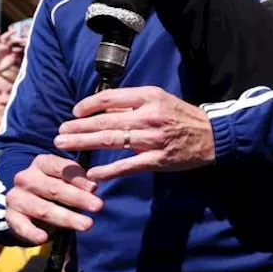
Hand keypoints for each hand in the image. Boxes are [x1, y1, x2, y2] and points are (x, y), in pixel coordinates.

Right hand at [0, 28, 22, 74]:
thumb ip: (16, 54)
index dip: (23, 42)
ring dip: (9, 33)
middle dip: (18, 39)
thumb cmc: (3, 65)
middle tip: (24, 39)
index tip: (29, 41)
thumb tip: (21, 48)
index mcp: (12, 49)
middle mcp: (7, 46)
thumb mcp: (12, 59)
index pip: (18, 44)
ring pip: (5, 38)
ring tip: (14, 30)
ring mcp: (1, 46)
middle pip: (13, 40)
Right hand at [4, 154, 102, 244]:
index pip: (60, 168)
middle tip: (98, 206)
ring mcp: (16, 197)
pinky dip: (32, 232)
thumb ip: (79, 181)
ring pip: (43, 209)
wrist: (26, 206)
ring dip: (66, 218)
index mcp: (41, 163)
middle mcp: (26, 178)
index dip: (78, 178)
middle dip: (78, 198)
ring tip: (86, 225)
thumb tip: (94, 187)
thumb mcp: (66, 180)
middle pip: (54, 189)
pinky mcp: (10, 216)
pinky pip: (21, 225)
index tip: (95, 188)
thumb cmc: (54, 188)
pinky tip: (43, 238)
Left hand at [54, 86, 216, 180]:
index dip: (88, 106)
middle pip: (105, 121)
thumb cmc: (182, 116)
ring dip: (85, 144)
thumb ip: (133, 103)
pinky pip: (127, 166)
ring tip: (65, 145)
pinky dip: (108, 170)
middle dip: (78, 128)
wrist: (212, 135)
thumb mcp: (160, 100)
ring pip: (112, 141)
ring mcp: (153, 139)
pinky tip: (92, 173)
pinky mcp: (157, 159)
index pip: (110, 99)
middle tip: (59, 133)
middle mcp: (149, 116)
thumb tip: (101, 109)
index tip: (74, 113)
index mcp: (149, 97)